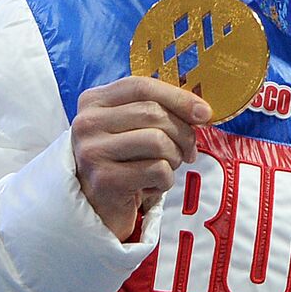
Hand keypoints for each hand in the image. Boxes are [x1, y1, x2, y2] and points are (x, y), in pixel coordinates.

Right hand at [71, 77, 212, 240]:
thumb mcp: (134, 127)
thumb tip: (201, 111)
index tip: (204, 113)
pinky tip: (151, 185)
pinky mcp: (105, 180)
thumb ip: (161, 110)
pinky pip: (157, 170)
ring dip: (174, 157)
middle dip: (183, 133)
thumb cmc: (124, 160)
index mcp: (94, 101)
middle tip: (187, 151)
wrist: (98, 205)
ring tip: (165, 167)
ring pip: (158, 141)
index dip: (179, 97)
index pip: (142, 86)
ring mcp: (93, 152)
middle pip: (154, 113)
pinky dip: (165, 180)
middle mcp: (87, 123)